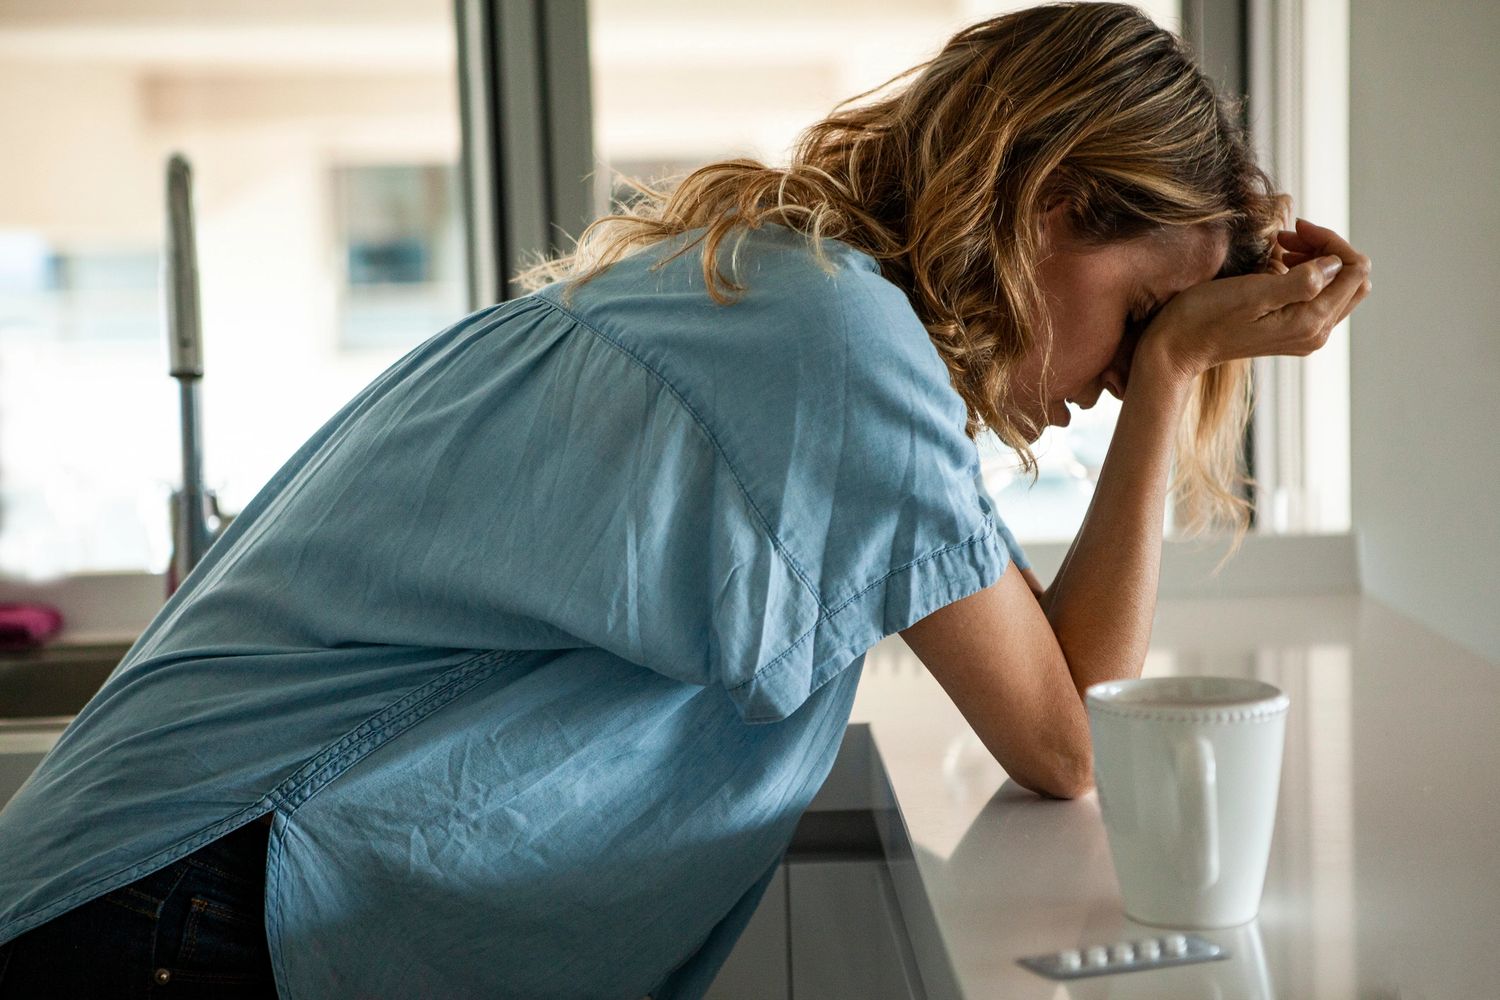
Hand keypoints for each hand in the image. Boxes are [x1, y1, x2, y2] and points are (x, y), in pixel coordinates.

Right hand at [1135, 218, 1371, 381]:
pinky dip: (1306, 274)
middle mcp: (1315, 332)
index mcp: (1310, 322)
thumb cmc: (1206, 318)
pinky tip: (1278, 264)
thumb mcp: (1252, 293)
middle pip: (1352, 280)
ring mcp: (1304, 334)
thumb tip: (1333, 263)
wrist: (1177, 348)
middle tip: (1290, 235)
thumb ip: (1301, 280)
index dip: (1332, 241)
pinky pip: (1317, 297)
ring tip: (1280, 247)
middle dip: (1329, 249)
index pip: (1354, 271)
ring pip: (1337, 287)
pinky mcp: (1291, 331)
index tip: (1295, 228)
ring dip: (1316, 259)